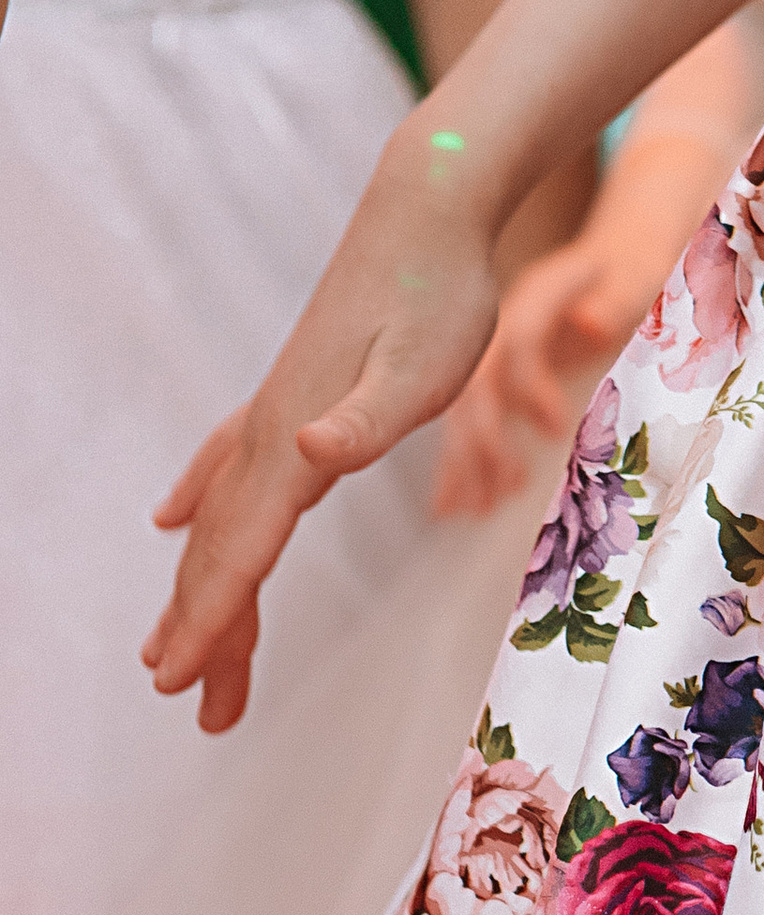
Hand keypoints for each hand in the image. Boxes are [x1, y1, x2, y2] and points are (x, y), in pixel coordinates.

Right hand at [144, 136, 502, 731]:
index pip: (244, 548)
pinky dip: (197, 501)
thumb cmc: (438, 290)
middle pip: (225, 548)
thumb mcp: (424, 365)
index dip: (211, 619)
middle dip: (204, 628)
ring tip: (178, 650)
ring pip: (224, 516)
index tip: (176, 683)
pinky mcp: (294, 389)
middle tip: (191, 707)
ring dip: (203, 584)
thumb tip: (308, 453)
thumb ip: (366, 420)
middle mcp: (274, 429)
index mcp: (300, 439)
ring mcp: (278, 407)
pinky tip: (173, 519)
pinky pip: (228, 465)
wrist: (427, 208)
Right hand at [433, 234, 642, 518]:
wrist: (620, 254)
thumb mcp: (634, 278)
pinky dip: (461, 462)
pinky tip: (452, 505)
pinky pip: (470, 421)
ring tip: (478, 508)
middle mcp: (505, 323)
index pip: (519, 343)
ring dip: (468, 460)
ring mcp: (495, 348)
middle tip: (510, 485)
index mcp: (536, 295)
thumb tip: (590, 324)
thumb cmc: (634, 270)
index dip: (531, 387)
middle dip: (486, 438)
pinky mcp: (497, 372)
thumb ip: (613, 302)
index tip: (557, 428)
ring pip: (465, 410)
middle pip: (478, 383)